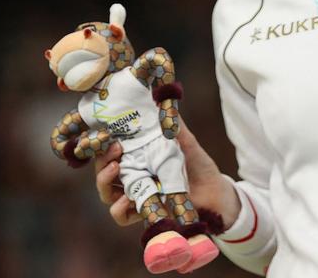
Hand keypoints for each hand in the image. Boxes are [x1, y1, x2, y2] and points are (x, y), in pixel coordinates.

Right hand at [94, 124, 242, 229]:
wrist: (215, 192)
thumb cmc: (198, 165)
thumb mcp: (186, 143)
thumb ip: (174, 127)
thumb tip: (163, 100)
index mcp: (138, 158)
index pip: (110, 151)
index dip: (102, 144)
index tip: (107, 134)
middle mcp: (133, 177)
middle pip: (103, 171)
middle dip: (102, 160)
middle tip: (115, 150)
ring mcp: (136, 196)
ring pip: (107, 193)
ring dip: (104, 181)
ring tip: (115, 169)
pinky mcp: (143, 213)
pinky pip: (121, 216)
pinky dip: (119, 209)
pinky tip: (126, 200)